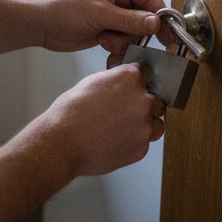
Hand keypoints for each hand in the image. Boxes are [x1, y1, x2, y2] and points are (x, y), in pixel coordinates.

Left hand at [36, 0, 169, 61]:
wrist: (42, 25)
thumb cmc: (63, 9)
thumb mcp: (98, 14)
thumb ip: (129, 20)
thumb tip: (155, 23)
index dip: (160, 17)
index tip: (166, 36)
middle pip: (145, 19)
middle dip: (134, 33)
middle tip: (119, 38)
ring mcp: (115, 14)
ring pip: (135, 34)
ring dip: (123, 42)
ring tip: (104, 40)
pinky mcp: (109, 29)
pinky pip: (125, 42)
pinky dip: (118, 49)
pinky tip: (105, 49)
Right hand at [44, 64, 166, 178]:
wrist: (65, 141)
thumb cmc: (72, 111)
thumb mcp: (93, 82)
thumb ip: (116, 81)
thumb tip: (124, 85)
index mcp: (130, 78)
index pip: (146, 73)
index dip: (138, 80)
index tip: (134, 86)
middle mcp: (143, 100)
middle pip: (156, 99)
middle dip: (144, 103)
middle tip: (126, 109)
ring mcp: (144, 126)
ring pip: (156, 123)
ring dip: (145, 124)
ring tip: (123, 127)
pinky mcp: (141, 148)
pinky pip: (144, 142)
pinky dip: (134, 141)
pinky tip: (116, 139)